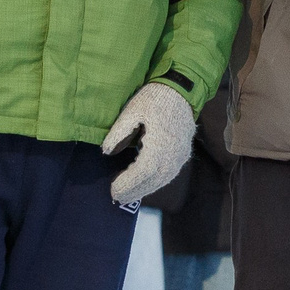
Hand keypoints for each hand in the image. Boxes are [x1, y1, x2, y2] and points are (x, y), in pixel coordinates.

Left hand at [101, 82, 196, 207]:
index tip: (112, 189)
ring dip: (144, 190)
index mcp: (160, 143)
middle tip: (116, 198)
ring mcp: (181, 156)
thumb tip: (106, 152)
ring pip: (162, 180)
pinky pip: (169, 175)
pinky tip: (143, 186)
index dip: (128, 183)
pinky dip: (155, 184)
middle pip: (153, 180)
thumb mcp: (131, 110)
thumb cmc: (154, 98)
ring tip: (128, 196)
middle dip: (134, 191)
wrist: (181, 90)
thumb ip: (118, 132)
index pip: (143, 171)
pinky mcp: (183, 154)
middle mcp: (173, 154)